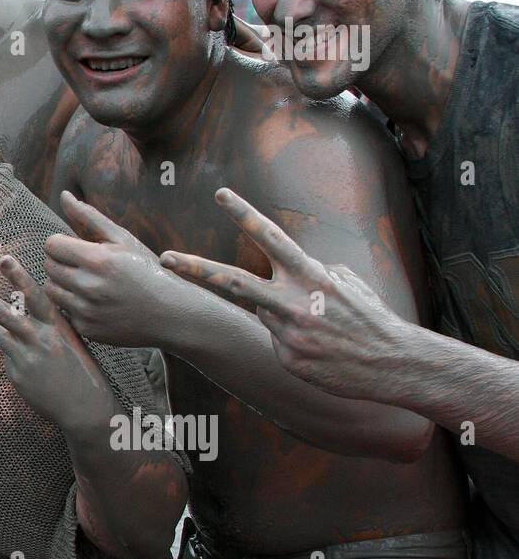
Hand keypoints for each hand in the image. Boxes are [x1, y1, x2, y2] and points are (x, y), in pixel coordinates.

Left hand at [0, 256, 113, 435]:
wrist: (85, 407)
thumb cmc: (80, 367)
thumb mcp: (69, 338)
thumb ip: (45, 322)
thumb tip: (17, 308)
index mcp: (57, 326)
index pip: (34, 296)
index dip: (19, 276)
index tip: (4, 259)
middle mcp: (40, 339)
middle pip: (3, 313)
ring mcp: (26, 358)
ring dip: (4, 332)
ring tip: (26, 346)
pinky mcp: (17, 374)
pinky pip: (6, 355)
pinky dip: (13, 356)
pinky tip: (33, 371)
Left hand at [42, 191, 191, 347]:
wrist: (170, 313)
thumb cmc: (146, 269)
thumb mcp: (122, 239)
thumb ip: (88, 217)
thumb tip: (64, 195)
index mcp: (97, 260)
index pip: (52, 245)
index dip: (61, 243)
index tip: (75, 247)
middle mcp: (89, 287)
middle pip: (49, 266)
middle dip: (61, 262)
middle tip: (83, 264)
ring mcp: (86, 311)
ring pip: (51, 290)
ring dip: (63, 283)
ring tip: (86, 281)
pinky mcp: (86, 329)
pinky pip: (63, 311)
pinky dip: (73, 304)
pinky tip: (94, 302)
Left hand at [159, 188, 407, 401]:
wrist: (394, 364)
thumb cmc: (371, 318)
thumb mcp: (348, 283)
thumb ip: (312, 272)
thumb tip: (291, 271)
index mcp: (311, 275)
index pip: (270, 237)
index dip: (243, 213)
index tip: (220, 193)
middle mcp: (293, 302)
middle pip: (234, 280)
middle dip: (196, 268)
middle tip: (164, 257)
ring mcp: (286, 332)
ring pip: (264, 314)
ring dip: (283, 317)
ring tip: (321, 329)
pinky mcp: (286, 358)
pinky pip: (280, 342)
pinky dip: (297, 344)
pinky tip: (324, 353)